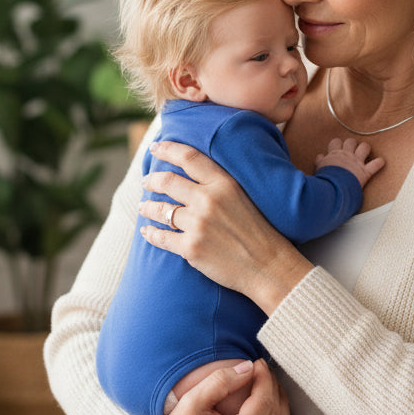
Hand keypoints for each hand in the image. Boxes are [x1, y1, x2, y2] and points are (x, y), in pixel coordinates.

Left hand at [138, 141, 313, 313]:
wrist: (269, 266)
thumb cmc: (260, 232)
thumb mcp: (244, 197)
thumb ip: (220, 185)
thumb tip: (194, 176)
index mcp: (224, 184)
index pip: (190, 158)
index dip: (168, 149)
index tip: (155, 147)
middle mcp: (209, 200)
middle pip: (168, 181)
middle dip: (152, 180)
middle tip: (146, 181)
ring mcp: (198, 224)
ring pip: (161, 210)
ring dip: (148, 207)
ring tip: (144, 207)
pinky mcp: (191, 248)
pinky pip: (161, 237)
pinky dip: (151, 233)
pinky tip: (147, 232)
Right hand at [314, 137, 384, 187]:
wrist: (333, 189)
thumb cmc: (325, 180)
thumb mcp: (319, 169)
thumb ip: (320, 162)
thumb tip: (320, 156)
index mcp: (335, 154)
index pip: (336, 141)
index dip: (337, 144)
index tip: (337, 148)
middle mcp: (347, 155)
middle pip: (351, 141)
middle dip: (352, 144)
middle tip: (352, 150)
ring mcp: (357, 162)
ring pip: (364, 147)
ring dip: (365, 148)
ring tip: (365, 152)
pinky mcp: (365, 172)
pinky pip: (376, 164)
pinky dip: (379, 163)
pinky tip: (381, 162)